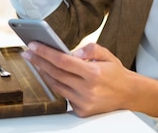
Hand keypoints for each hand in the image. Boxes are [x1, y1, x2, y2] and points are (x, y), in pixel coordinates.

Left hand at [21, 42, 157, 117]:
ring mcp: (83, 102)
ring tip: (34, 61)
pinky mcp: (81, 110)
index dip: (46, 53)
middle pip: (55, 73)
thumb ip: (90, 49)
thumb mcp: (107, 55)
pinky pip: (63, 95)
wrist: (129, 94)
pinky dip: (55, 84)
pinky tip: (48, 75)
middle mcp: (87, 89)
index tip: (34, 45)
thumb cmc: (116, 74)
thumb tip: (73, 52)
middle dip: (38, 61)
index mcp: (93, 73)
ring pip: (56, 85)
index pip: (63, 61)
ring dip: (43, 72)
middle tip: (28, 52)